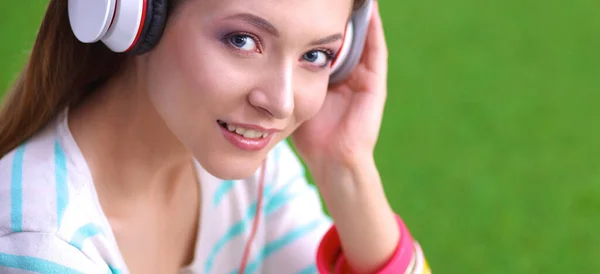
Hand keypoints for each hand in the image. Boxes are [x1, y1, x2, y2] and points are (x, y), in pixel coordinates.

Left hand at [291, 1, 387, 173]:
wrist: (332, 159)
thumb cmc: (311, 135)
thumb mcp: (297, 99)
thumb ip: (290, 80)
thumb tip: (266, 59)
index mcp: (330, 77)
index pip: (326, 42)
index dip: (320, 24)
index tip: (310, 6)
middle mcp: (349, 73)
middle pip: (345, 36)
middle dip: (340, 16)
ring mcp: (364, 77)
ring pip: (363, 37)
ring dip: (360, 16)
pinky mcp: (375, 82)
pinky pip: (376, 50)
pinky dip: (374, 29)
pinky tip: (369, 9)